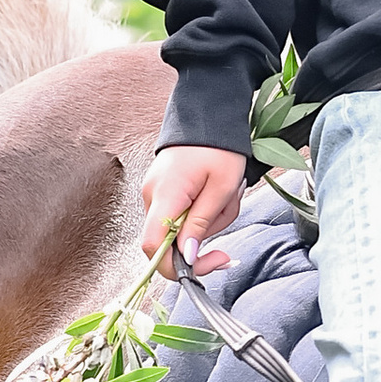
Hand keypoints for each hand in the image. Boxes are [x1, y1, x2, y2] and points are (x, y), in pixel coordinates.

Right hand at [141, 144, 248, 274]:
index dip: (177, 266)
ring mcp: (154, 193)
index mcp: (165, 196)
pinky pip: (181, 214)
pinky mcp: (163, 191)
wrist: (208, 115)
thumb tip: (188, 258)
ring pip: (180, 228)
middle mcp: (151, 196)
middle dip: (206, 232)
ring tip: (225, 192)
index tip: (210, 262)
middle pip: (172, 240)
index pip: (153, 247)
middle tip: (228, 207)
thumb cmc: (219, 147)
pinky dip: (202, 210)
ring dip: (209, 218)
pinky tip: (215, 191)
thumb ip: (202, 224)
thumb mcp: (221, 188)